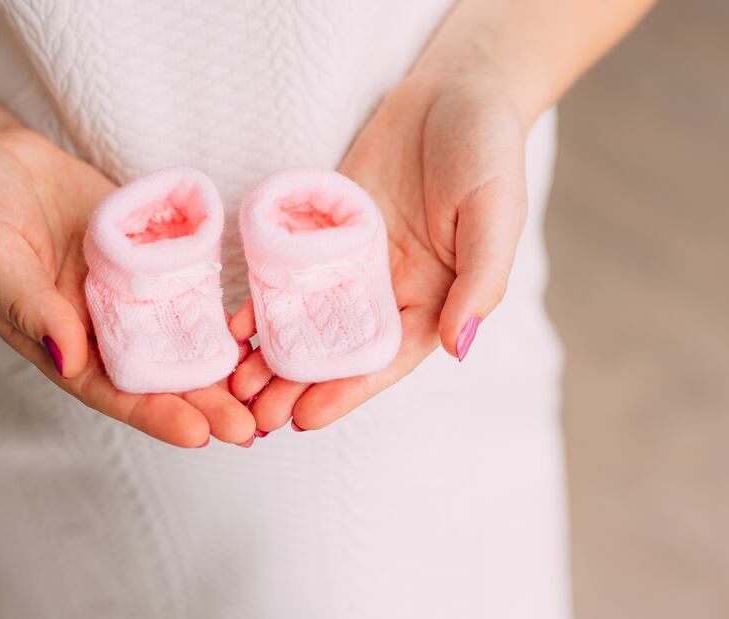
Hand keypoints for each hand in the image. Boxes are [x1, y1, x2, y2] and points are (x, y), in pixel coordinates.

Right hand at [0, 124, 254, 446]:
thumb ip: (27, 305)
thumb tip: (69, 358)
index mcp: (54, 340)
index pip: (108, 389)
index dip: (153, 414)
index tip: (198, 435)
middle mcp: (96, 326)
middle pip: (155, 374)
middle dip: (202, 403)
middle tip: (250, 429)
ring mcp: (125, 293)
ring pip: (179, 338)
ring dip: (220, 366)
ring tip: (267, 390)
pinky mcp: (147, 256)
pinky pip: (186, 287)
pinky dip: (218, 309)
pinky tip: (258, 328)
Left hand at [228, 72, 528, 429]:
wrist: (457, 88)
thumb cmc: (489, 153)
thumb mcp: (496, 215)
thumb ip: (480, 280)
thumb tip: (456, 345)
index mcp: (435, 298)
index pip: (387, 358)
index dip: (348, 390)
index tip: (306, 419)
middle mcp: (390, 289)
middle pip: (340, 350)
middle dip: (299, 385)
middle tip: (252, 418)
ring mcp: (353, 261)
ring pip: (309, 318)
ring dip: (274, 354)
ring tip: (233, 385)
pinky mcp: (325, 228)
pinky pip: (291, 269)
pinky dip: (263, 297)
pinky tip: (233, 324)